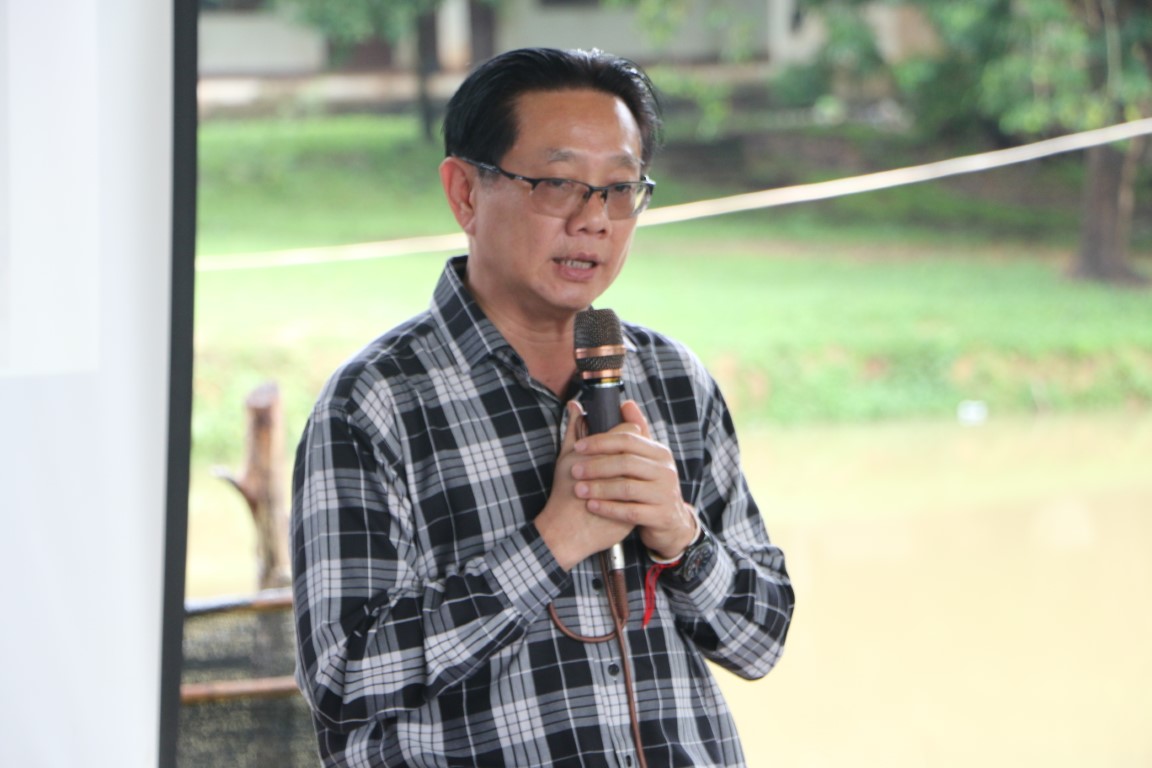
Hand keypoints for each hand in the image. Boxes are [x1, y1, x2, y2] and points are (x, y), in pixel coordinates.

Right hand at [535, 401, 634, 569]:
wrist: (564, 532)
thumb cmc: (563, 493)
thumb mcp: (566, 459)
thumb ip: (573, 430)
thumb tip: (575, 406)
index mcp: (599, 455)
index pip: (626, 433)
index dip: (627, 432)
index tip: (625, 436)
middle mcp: (614, 473)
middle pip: (638, 451)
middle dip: (636, 451)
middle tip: (632, 452)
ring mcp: (624, 494)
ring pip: (644, 473)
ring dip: (641, 471)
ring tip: (635, 472)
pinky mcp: (630, 512)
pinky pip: (643, 495)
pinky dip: (641, 491)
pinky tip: (636, 490)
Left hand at [571, 400, 697, 560]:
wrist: (670, 522)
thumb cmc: (650, 486)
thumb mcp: (645, 459)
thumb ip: (635, 432)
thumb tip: (626, 402)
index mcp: (659, 453)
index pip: (628, 439)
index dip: (600, 441)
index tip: (578, 447)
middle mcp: (666, 471)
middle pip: (626, 462)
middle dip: (596, 465)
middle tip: (574, 471)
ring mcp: (665, 494)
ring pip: (627, 487)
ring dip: (599, 488)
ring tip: (579, 490)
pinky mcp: (661, 516)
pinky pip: (631, 511)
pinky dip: (609, 508)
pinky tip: (592, 506)